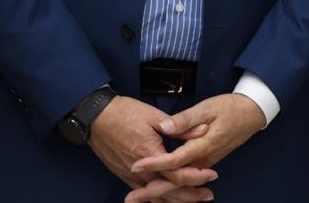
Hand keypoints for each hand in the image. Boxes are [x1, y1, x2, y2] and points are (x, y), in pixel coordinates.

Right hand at [88, 96, 216, 200]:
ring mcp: (130, 175)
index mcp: (149, 153)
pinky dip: (157, 199)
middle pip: (168, 190)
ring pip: (155, 195)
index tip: (212, 175)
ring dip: (175, 200)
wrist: (97, 117)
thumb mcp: (154, 116)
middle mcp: (140, 170)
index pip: (177, 173)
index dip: (196, 176)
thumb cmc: (125, 113)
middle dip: (190, 195)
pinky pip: (143, 193)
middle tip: (208, 195)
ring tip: (193, 200)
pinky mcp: (124, 175)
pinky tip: (167, 201)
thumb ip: (180, 127)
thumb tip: (202, 130)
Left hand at [126, 93, 265, 200]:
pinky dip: (171, 190)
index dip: (154, 164)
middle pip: (175, 181)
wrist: (252, 114)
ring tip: (137, 198)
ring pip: (180, 185)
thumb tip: (166, 127)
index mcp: (202, 146)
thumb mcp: (209, 108)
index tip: (136, 165)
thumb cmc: (231, 108)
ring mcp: (205, 163)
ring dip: (159, 194)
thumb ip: (187, 119)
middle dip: (152, 191)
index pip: (175, 161)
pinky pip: (185, 182)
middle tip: (130, 198)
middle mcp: (203, 160)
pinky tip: (158, 193)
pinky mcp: (205, 163)